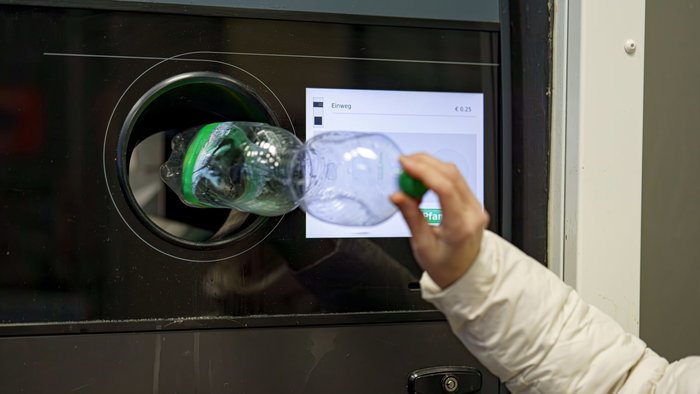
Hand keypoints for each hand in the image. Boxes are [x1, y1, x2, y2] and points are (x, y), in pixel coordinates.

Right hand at [391, 153, 488, 288]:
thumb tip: (397, 195)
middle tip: (404, 162)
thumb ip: (411, 217)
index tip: (406, 164)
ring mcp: (475, 206)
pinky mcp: (472, 201)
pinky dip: (437, 173)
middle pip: (451, 175)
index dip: (424, 172)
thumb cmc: (445, 264)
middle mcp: (473, 213)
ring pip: (454, 173)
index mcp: (460, 227)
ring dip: (431, 166)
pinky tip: (422, 178)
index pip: (445, 189)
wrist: (464, 272)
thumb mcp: (422, 245)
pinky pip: (456, 179)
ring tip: (410, 170)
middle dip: (425, 163)